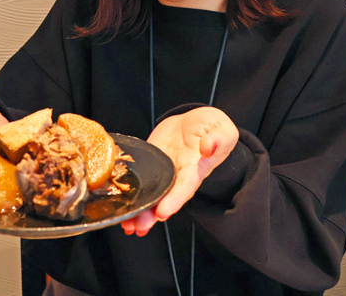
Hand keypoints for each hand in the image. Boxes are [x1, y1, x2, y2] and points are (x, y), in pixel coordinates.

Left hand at [121, 106, 238, 236]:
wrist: (198, 120)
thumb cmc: (213, 127)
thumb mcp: (223, 130)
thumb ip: (217, 139)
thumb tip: (207, 147)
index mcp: (197, 168)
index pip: (185, 187)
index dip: (174, 200)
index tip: (163, 212)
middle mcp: (179, 173)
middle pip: (165, 198)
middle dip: (152, 214)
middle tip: (138, 226)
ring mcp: (164, 169)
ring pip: (152, 192)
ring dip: (140, 210)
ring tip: (127, 225)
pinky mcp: (152, 160)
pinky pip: (141, 178)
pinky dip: (131, 192)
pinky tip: (122, 208)